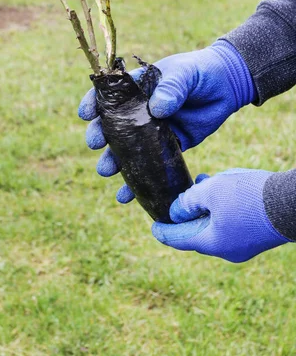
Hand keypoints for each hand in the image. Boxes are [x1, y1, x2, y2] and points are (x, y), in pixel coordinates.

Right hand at [78, 40, 255, 203]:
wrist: (228, 86)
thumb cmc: (202, 71)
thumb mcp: (186, 73)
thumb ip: (172, 86)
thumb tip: (157, 109)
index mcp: (137, 87)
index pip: (109, 94)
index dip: (94, 104)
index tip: (87, 115)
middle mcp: (139, 110)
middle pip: (112, 125)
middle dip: (100, 135)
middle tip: (97, 144)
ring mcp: (152, 131)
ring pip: (127, 150)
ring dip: (113, 161)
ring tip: (106, 171)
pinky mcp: (168, 148)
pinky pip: (150, 167)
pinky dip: (139, 182)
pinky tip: (127, 197)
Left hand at [152, 169, 288, 262]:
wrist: (292, 202)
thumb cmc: (248, 196)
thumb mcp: (211, 191)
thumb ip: (188, 201)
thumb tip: (176, 211)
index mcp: (213, 243)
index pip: (179, 240)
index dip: (164, 232)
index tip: (153, 227)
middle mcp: (228, 250)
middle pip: (197, 233)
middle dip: (186, 215)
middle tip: (176, 200)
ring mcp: (244, 245)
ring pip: (215, 225)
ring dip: (205, 207)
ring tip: (199, 184)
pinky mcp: (256, 236)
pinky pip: (231, 223)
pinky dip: (220, 208)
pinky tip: (221, 189)